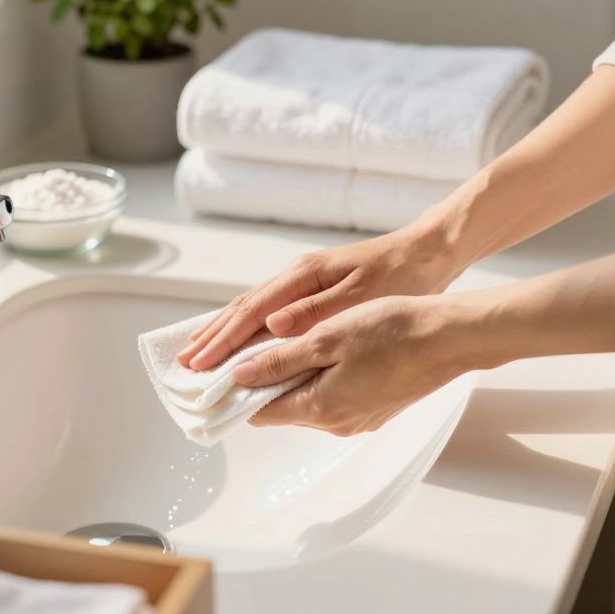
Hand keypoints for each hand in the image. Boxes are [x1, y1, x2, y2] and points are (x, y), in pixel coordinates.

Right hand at [178, 226, 463, 369]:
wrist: (429, 252)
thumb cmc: (401, 275)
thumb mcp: (361, 298)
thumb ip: (315, 312)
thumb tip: (271, 325)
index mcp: (304, 276)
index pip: (252, 311)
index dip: (223, 339)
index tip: (200, 363)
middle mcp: (297, 275)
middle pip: (243, 307)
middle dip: (213, 336)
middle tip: (185, 363)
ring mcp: (304, 280)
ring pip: (253, 307)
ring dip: (225, 331)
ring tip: (201, 351)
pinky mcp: (314, 288)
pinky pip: (269, 310)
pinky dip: (248, 326)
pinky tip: (242, 339)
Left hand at [237, 295, 480, 434]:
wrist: (450, 338)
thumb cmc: (392, 331)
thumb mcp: (327, 337)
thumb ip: (281, 361)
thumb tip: (240, 377)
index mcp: (321, 408)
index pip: (260, 412)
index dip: (236, 391)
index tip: (219, 370)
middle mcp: (337, 424)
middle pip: (282, 406)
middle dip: (263, 381)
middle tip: (248, 346)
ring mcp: (359, 419)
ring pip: (308, 400)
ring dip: (292, 376)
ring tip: (285, 342)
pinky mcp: (375, 408)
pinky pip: (333, 396)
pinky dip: (319, 377)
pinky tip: (323, 349)